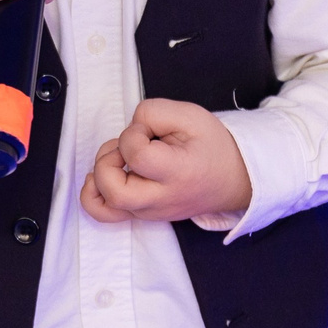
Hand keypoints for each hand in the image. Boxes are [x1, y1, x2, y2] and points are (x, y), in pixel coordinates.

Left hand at [81, 98, 252, 223]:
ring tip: (119, 160)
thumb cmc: (212, 146)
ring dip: (100, 175)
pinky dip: (94, 194)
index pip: (137, 157)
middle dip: (107, 161)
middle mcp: (162, 200)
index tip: (148, 131)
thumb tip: (129, 128)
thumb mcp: (190, 114)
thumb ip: (153, 112)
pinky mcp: (141, 215)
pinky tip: (101, 176)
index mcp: (179, 173)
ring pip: (103, 205)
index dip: (132, 135)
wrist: (234, 178)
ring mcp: (149, 212)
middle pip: (114, 191)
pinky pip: (105, 214)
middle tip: (125, 149)